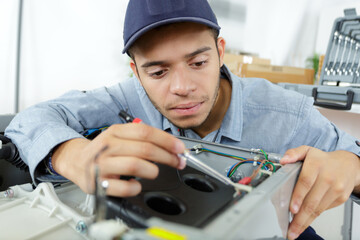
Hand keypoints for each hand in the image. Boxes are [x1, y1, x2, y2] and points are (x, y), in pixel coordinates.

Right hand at [51, 123, 185, 196]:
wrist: (76, 162)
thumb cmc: (104, 151)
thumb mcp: (119, 137)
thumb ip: (142, 138)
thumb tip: (172, 146)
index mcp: (115, 132)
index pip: (146, 132)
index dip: (167, 140)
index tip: (180, 149)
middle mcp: (108, 146)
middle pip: (145, 149)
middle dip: (167, 157)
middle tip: (177, 162)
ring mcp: (102, 165)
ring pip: (136, 165)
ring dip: (152, 170)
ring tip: (154, 172)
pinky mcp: (99, 183)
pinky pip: (124, 187)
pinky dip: (136, 187)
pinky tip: (137, 184)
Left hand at [280, 146, 359, 239]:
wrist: (349, 165)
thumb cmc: (323, 159)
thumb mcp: (307, 151)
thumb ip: (293, 153)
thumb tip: (283, 160)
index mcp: (316, 164)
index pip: (306, 182)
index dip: (298, 197)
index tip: (291, 209)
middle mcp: (328, 177)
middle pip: (312, 201)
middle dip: (300, 218)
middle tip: (290, 230)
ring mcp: (336, 189)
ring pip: (318, 209)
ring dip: (306, 221)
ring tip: (295, 230)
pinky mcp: (341, 198)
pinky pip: (324, 209)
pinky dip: (313, 217)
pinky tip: (305, 221)